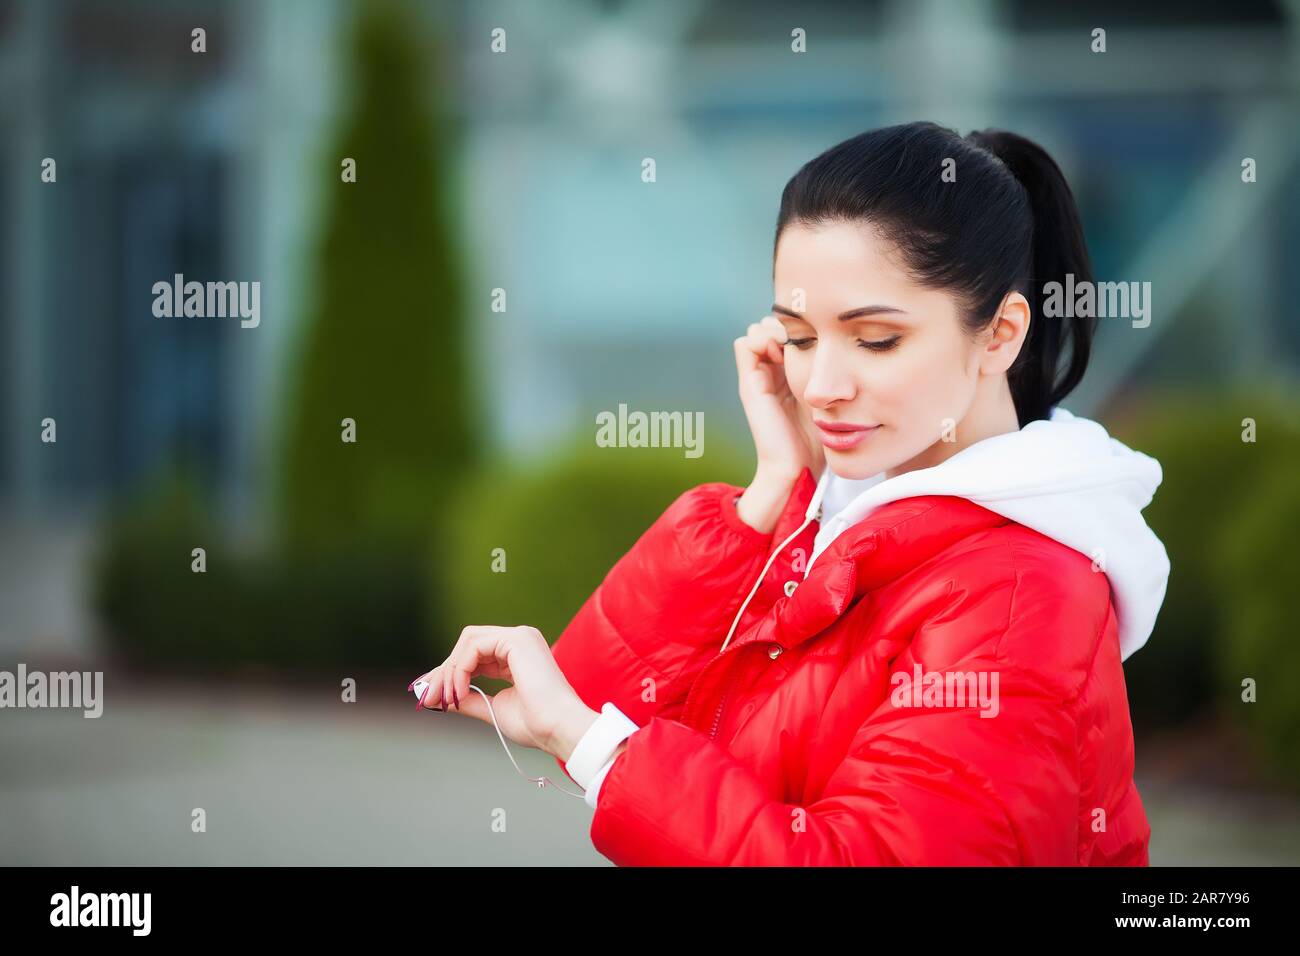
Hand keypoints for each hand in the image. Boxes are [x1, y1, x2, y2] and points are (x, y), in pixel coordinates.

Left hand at [410, 625, 595, 760]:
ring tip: (446, 699)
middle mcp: (519, 640)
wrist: (558, 729)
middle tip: (427, 698)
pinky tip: (460, 691)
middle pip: (467, 644)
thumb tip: (439, 697)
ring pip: (468, 642)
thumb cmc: (535, 724)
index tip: (428, 695)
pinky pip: (473, 646)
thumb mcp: (493, 709)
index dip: (449, 672)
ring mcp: (520, 637)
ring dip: (449, 671)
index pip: (474, 654)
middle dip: (443, 671)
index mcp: (517, 655)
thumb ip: (468, 699)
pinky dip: (460, 669)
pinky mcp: (517, 639)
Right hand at [734, 314, 825, 482]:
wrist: (797, 467)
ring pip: (756, 331)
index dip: (799, 329)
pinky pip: (745, 343)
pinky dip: (763, 339)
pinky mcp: (749, 384)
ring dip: (774, 330)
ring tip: (793, 346)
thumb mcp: (829, 400)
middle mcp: (769, 374)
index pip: (786, 334)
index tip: (818, 338)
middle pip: (769, 327)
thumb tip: (840, 352)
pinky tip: (782, 351)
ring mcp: (756, 378)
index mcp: (787, 377)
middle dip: (787, 326)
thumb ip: (830, 380)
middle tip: (805, 340)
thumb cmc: (818, 441)